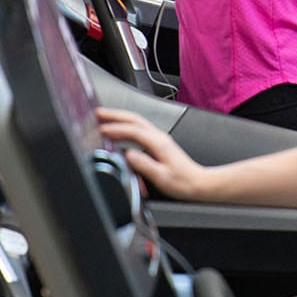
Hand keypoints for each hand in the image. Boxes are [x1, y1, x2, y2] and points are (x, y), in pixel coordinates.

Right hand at [96, 107, 213, 199]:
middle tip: (97, 113)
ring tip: (104, 118)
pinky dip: (126, 127)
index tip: (100, 129)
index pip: (133, 130)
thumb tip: (128, 155)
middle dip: (115, 115)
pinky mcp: (160, 143)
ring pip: (137, 122)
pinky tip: (120, 132)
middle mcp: (159, 137)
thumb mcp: (162, 177)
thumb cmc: (183, 182)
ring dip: (120, 118)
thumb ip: (144, 165)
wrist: (199, 183)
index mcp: (159, 143)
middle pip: (134, 119)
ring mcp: (160, 139)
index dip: (115, 129)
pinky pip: (140, 129)